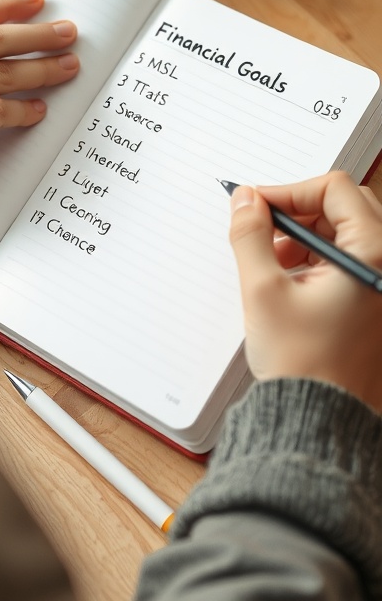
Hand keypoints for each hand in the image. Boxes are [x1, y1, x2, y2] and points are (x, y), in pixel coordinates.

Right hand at [229, 172, 381, 410]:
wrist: (321, 424)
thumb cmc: (301, 365)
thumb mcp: (263, 291)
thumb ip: (251, 235)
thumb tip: (245, 200)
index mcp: (372, 255)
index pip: (335, 189)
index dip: (290, 191)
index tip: (256, 205)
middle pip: (347, 207)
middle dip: (300, 212)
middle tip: (264, 228)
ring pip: (350, 233)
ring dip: (309, 236)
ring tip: (273, 262)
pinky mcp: (377, 304)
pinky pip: (353, 261)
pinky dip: (322, 260)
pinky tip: (292, 281)